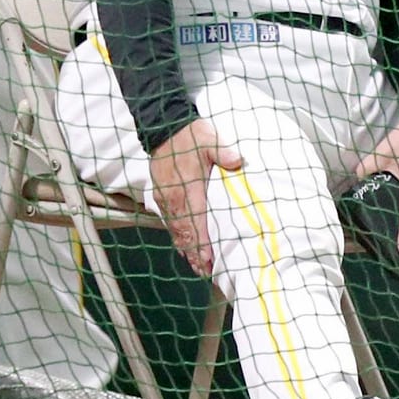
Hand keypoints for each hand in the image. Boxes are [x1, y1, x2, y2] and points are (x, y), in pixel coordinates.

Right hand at [149, 118, 243, 276]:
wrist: (164, 127)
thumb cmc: (191, 135)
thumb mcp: (209, 139)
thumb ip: (223, 152)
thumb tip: (238, 161)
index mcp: (187, 188)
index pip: (195, 221)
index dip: (201, 242)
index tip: (208, 259)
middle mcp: (174, 197)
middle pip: (184, 231)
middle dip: (194, 253)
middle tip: (204, 271)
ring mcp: (165, 197)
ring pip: (175, 229)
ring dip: (185, 248)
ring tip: (196, 266)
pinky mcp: (160, 195)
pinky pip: (168, 221)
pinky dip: (176, 236)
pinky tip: (182, 247)